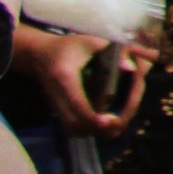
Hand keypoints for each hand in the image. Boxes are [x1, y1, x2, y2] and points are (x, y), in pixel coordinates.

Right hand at [9, 23, 134, 134]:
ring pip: (74, 130)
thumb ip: (115, 52)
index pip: (77, 103)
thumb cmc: (70, 46)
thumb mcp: (94, 42)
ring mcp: (56, 105)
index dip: (93, 117)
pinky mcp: (58, 111)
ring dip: (97, 131)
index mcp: (65, 77)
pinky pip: (74, 127)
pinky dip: (91, 129)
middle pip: (75, 124)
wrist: (41, 55)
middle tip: (121, 120)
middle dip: (101, 128)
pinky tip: (108, 120)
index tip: (111, 120)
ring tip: (118, 121)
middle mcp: (57, 95)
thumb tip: (131, 68)